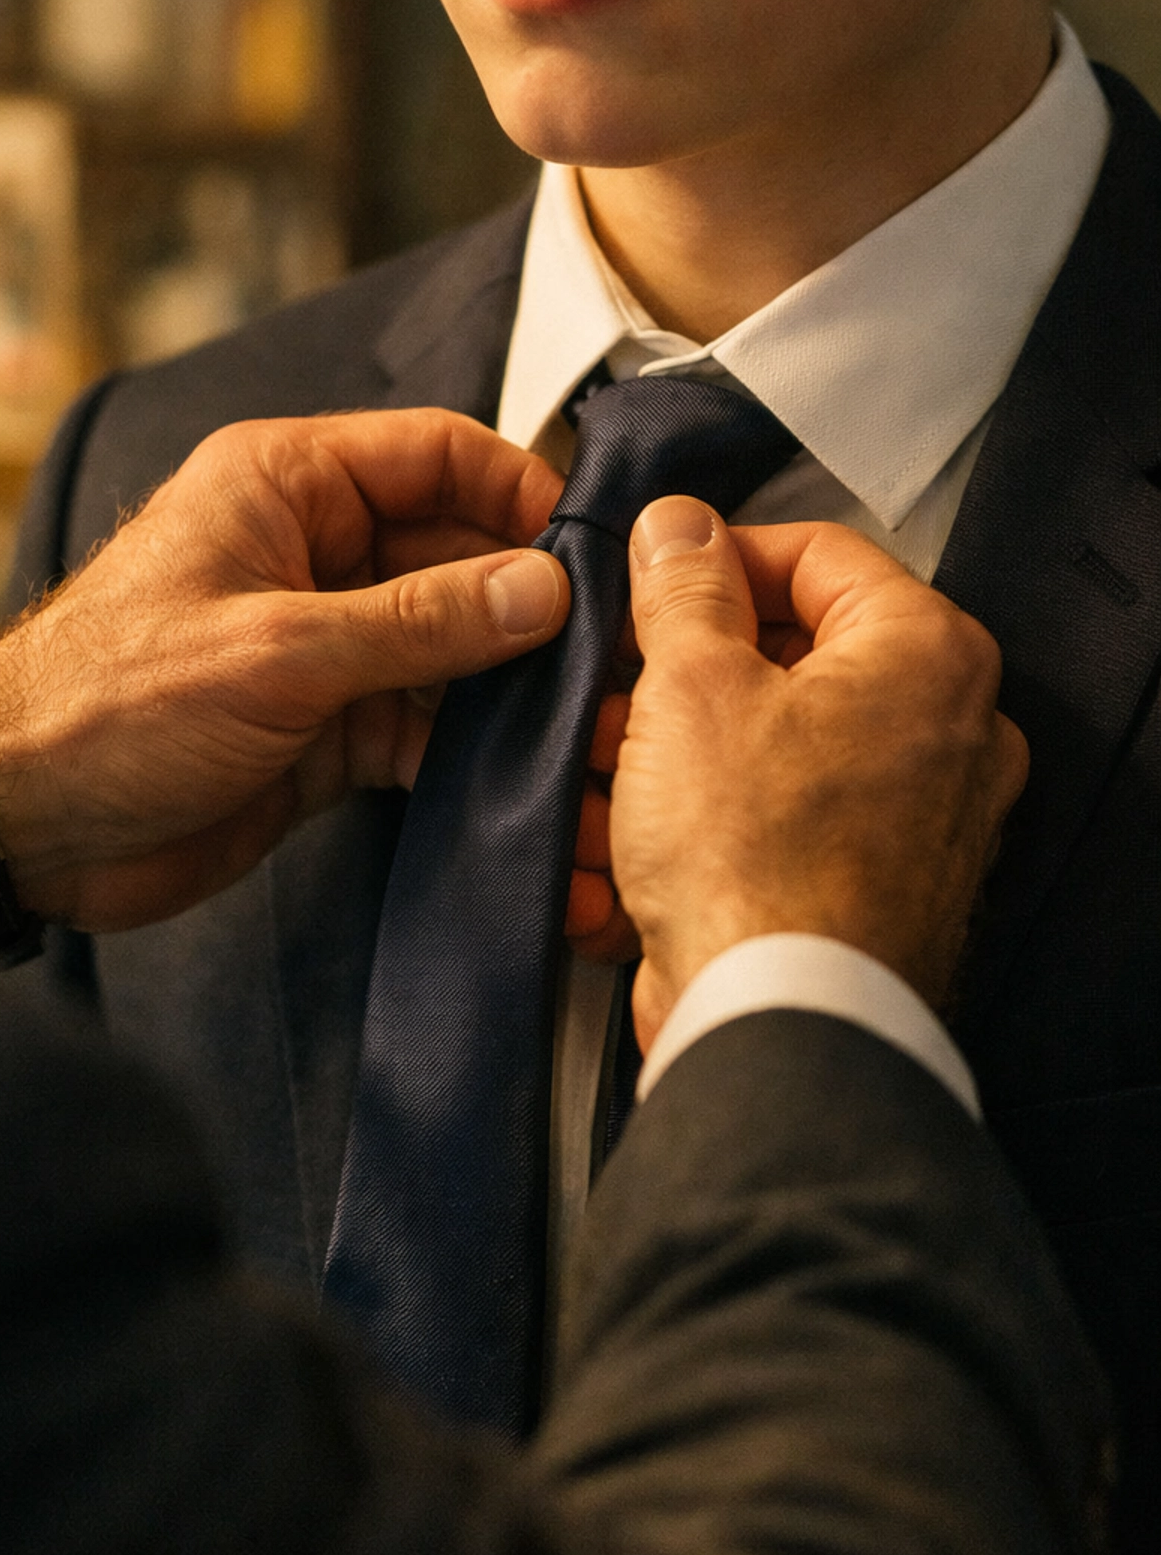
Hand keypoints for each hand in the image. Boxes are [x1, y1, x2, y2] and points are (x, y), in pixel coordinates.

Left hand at [0, 410, 568, 930]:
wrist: (19, 824)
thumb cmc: (108, 704)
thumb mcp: (278, 650)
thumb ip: (419, 622)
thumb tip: (542, 591)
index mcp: (286, 486)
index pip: (436, 455)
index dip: (520, 493)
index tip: (592, 552)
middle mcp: (313, 553)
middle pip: (460, 554)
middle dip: (534, 604)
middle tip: (615, 658)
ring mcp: (324, 644)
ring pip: (453, 646)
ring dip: (516, 687)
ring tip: (594, 726)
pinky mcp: (326, 729)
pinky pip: (424, 722)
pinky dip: (474, 748)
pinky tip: (533, 777)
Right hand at [609, 498, 1028, 1048]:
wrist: (776, 1023)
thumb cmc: (760, 865)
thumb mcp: (692, 685)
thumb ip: (685, 588)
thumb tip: (680, 531)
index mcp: (928, 655)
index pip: (818, 553)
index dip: (717, 557)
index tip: (654, 579)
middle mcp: (947, 734)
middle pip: (793, 655)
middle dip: (685, 670)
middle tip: (619, 679)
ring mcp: (915, 820)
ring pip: (773, 745)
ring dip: (678, 749)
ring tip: (606, 765)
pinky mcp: (869, 891)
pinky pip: (776, 824)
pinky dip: (706, 822)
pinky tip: (632, 836)